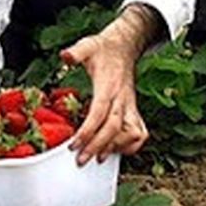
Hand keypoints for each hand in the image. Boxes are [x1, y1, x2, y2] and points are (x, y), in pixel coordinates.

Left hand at [60, 33, 148, 165]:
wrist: (124, 47)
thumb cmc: (103, 49)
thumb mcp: (87, 45)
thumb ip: (76, 52)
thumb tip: (65, 56)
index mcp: (109, 85)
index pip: (100, 112)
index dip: (88, 131)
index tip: (74, 144)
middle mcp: (123, 98)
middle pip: (114, 128)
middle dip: (97, 146)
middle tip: (81, 160)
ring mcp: (130, 105)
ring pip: (132, 133)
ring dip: (116, 148)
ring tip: (98, 158)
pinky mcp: (134, 110)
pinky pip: (140, 133)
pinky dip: (131, 146)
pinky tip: (116, 150)